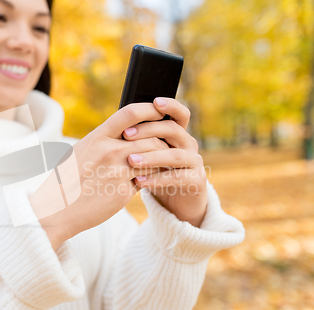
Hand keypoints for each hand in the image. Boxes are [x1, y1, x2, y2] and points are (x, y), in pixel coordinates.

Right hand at [29, 102, 171, 250]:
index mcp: (97, 137)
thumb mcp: (81, 151)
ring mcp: (117, 172)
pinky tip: (153, 180)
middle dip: (162, 142)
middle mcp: (109, 151)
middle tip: (168, 145)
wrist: (56, 209)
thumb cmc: (67, 179)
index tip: (160, 110)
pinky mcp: (122, 192)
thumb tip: (127, 133)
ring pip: (154, 159)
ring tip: (163, 163)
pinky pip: (147, 180)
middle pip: (150, 138)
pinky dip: (153, 179)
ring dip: (161, 161)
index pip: (131, 113)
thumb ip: (103, 141)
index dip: (150, 109)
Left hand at [122, 98, 207, 227]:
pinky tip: (139, 181)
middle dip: (149, 130)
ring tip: (131, 160)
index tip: (154, 102)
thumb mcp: (147, 155)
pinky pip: (177, 177)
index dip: (169, 106)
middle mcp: (188, 144)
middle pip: (173, 130)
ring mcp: (194, 162)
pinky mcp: (197, 181)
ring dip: (151, 157)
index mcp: (178, 134)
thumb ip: (139, 140)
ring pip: (174, 155)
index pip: (178, 113)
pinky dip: (157, 179)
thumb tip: (116, 124)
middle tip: (126, 135)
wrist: (175, 203)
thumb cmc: (156, 174)